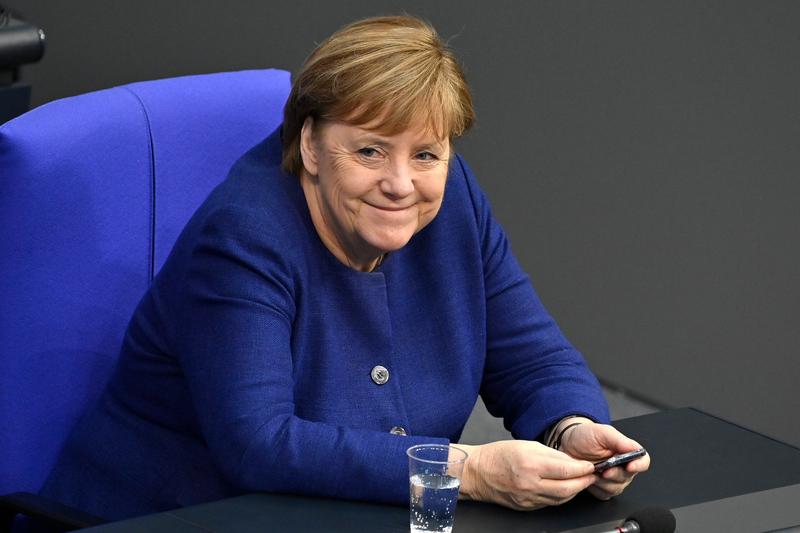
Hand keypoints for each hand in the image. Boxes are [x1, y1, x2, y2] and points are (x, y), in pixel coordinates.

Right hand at [455, 440, 596, 510]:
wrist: (478, 473)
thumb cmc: (498, 455)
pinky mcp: (526, 507)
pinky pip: (550, 503)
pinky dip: (561, 496)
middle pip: (567, 488)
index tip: (590, 466)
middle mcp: (529, 484)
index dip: (582, 469)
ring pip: (560, 499)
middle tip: (592, 476)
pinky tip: (565, 489)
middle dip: (583, 482)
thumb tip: (571, 462)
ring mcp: (528, 498)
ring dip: (575, 491)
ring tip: (581, 482)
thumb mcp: (526, 445)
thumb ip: (551, 454)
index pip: (565, 470)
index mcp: (530, 464)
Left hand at [557, 420, 650, 499]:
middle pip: (628, 477)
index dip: (639, 466)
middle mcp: (623, 467)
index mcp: (627, 452)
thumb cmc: (585, 436)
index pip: (643, 462)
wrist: (568, 444)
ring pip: (616, 488)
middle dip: (615, 474)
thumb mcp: (601, 432)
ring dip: (603, 482)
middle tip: (603, 470)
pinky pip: (604, 494)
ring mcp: (613, 479)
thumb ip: (619, 440)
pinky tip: (589, 477)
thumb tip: (636, 449)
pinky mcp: (602, 488)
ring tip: (592, 471)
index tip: (629, 466)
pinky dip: (596, 488)